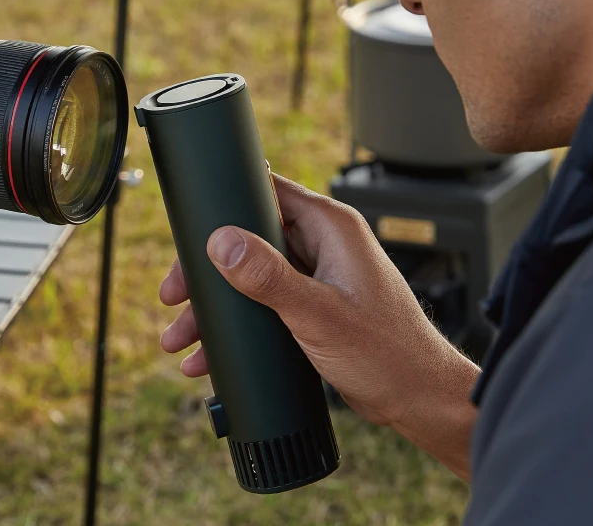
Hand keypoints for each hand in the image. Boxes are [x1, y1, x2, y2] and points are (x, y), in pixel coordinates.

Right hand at [160, 174, 479, 479]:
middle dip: (208, 271)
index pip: (267, 192)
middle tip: (174, 296)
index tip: (189, 232)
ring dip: (216, 305)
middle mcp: (322, 243)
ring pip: (250, 274)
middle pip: (249, 237)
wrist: (418, 400)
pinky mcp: (313, 302)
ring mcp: (317, 274)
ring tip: (182, 338)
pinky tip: (211, 354)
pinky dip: (237, 323)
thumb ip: (269, 277)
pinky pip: (263, 301)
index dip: (224, 206)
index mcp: (330, 227)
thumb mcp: (318, 314)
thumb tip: (221, 241)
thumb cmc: (388, 354)